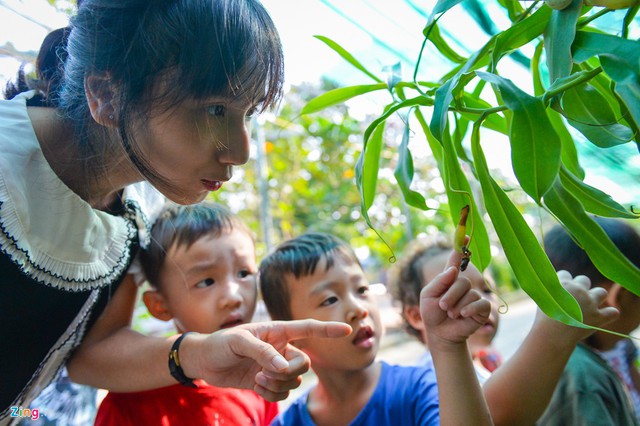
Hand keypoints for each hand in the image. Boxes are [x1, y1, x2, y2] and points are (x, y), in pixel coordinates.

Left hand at [183, 319, 350, 401]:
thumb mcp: (239, 342)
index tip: (347, 330)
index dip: (328, 330)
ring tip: (257, 379)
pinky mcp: (269, 382)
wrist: (204, 361)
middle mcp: (281, 348)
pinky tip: (256, 387)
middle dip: (289, 373)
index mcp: (277, 331)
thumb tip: (283, 368)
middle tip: (268, 373)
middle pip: (304, 363)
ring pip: (294, 381)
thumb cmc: (220, 343)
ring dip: (277, 385)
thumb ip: (263, 352)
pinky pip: (283, 393)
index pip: (308, 328)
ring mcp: (276, 366)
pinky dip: (272, 394)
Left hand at [420, 248, 490, 349]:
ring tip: (451, 314)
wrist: (440, 333)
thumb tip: (453, 270)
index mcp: (449, 278)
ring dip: (456, 305)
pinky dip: (469, 309)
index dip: (461, 246)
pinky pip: (480, 303)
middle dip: (450, 295)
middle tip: (443, 307)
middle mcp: (463, 285)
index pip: (456, 259)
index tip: (465, 235)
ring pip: (469, 292)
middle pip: (462, 281)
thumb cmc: (432, 313)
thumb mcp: (428, 296)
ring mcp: (474, 295)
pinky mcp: (482, 308)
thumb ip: (439, 282)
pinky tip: (463, 315)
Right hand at [532, 270, 618, 344]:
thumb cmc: (544, 318)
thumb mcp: (542, 299)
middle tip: (575, 298)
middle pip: (584, 279)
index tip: (561, 290)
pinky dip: (610, 314)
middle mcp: (579, 290)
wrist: (553, 334)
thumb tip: (552, 291)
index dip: (564, 281)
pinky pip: (613, 312)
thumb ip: (549, 292)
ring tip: (590, 305)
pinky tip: (604, 316)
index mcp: (563, 283)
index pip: (565, 274)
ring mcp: (590, 303)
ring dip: (597, 297)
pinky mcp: (599, 317)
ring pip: (602, 292)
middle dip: (581, 287)